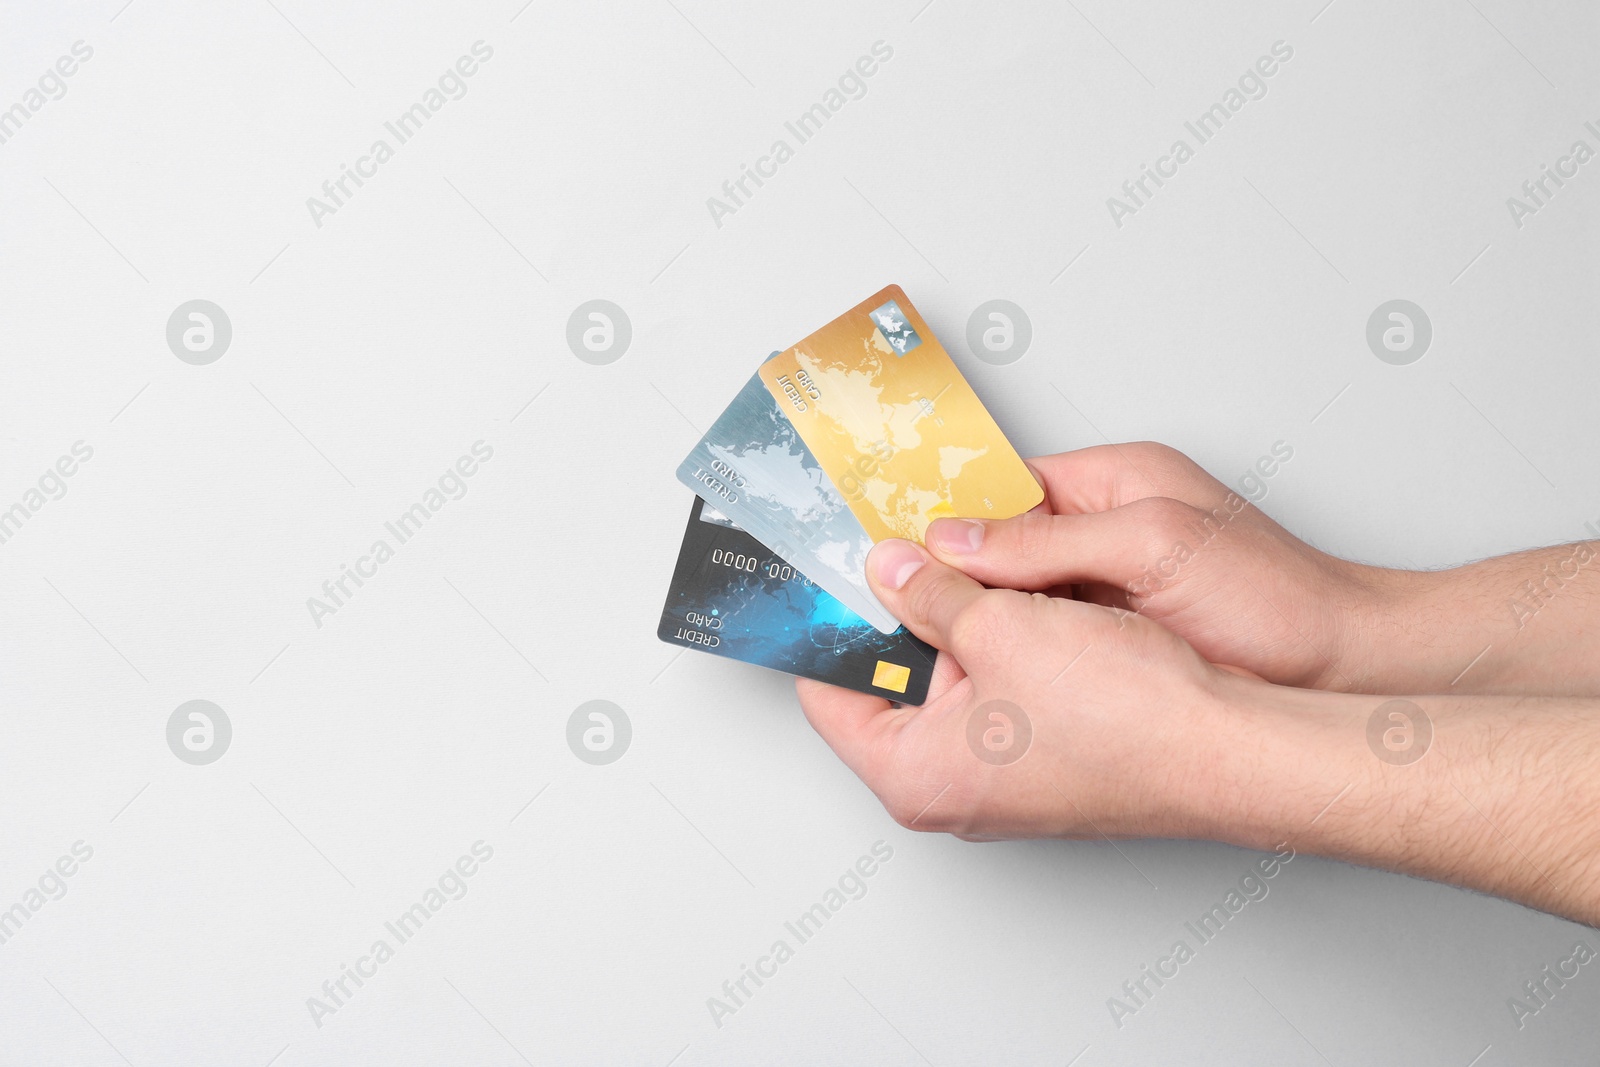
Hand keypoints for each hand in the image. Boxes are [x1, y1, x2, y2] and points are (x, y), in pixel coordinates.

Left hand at [796, 537, 1236, 839]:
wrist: (1231, 748)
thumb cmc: (1127, 715)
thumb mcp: (1002, 626)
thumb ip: (932, 592)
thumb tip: (892, 568)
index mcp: (915, 775)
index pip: (829, 696)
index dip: (829, 628)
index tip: (830, 576)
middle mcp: (950, 790)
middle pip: (891, 684)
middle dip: (898, 612)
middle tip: (898, 548)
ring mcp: (1001, 780)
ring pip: (951, 681)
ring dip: (957, 619)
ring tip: (961, 560)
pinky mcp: (1046, 759)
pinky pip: (999, 690)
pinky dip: (1000, 641)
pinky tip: (1015, 594)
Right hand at [922, 442, 1405, 690]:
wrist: (1343, 668)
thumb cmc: (1275, 593)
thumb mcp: (1152, 543)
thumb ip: (1048, 540)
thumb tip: (955, 541)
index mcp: (1108, 480)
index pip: (1000, 487)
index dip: (946, 516)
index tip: (893, 545)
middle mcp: (1101, 529)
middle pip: (998, 547)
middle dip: (956, 578)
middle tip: (902, 608)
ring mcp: (1107, 588)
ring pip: (1016, 598)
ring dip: (986, 621)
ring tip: (936, 645)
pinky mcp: (1115, 640)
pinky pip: (1044, 639)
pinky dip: (1017, 653)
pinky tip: (992, 674)